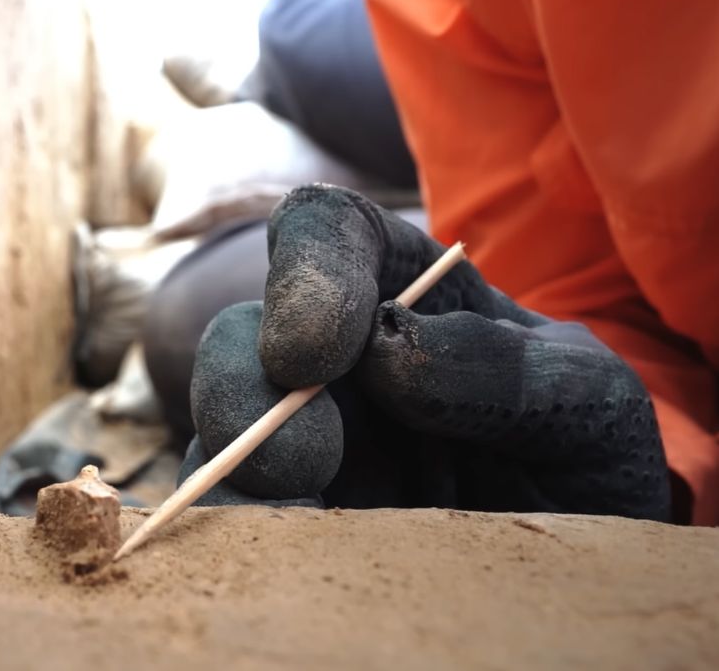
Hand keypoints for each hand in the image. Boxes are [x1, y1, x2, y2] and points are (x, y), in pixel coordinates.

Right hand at [182, 185, 670, 520]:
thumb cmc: (584, 461)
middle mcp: (336, 363)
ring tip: (305, 523)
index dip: (306, 268)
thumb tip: (385, 347)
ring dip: (235, 477)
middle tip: (301, 462)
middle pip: (239, 336)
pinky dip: (245, 536)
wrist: (579, 571)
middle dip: (245, 392)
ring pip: (218, 435)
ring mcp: (303, 443)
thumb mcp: (585, 402)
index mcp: (403, 296)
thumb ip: (506, 369)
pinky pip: (233, 519)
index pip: (328, 231)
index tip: (314, 350)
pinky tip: (299, 558)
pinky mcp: (289, 520)